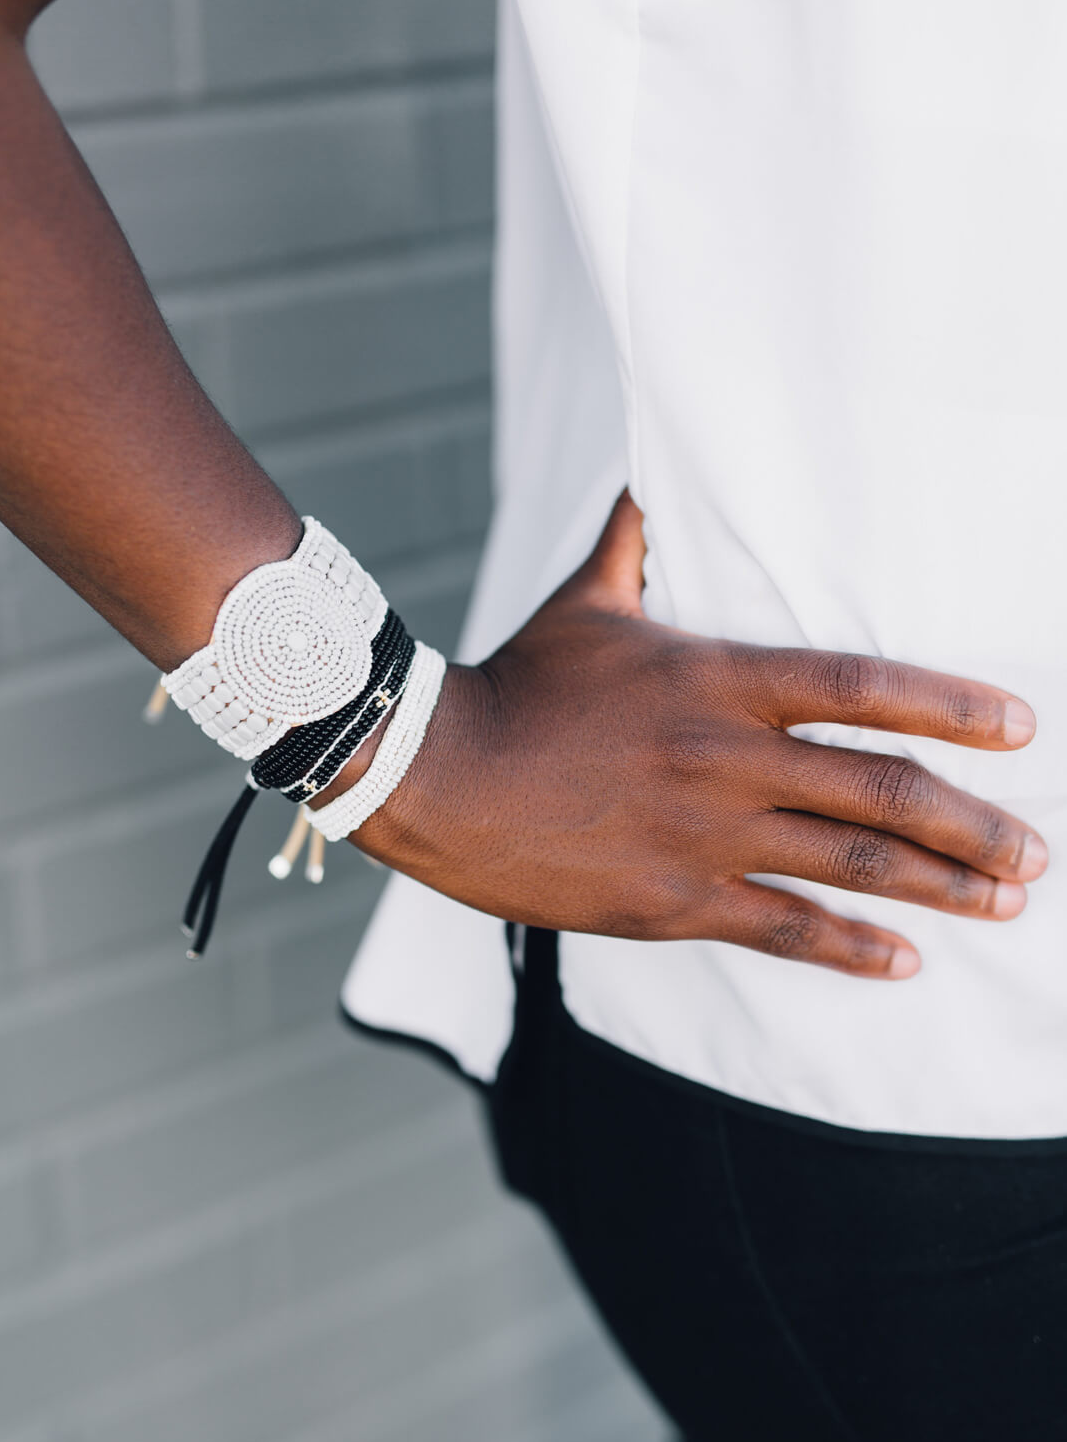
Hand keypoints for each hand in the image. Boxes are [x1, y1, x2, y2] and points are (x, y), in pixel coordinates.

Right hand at [348, 493, 1048, 978]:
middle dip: (973, 824)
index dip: (951, 704)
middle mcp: (725, 757)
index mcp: (716, 677)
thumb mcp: (584, 601)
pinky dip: (850, 948)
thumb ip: (635, 542)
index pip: (860, 685)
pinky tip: (904, 962)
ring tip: (1004, 904)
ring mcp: (701, 834)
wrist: (435, 772)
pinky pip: (779, 928)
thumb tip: (649, 479)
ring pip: (847, 865)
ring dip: (940, 887)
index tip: (1020, 728)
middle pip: (880, 790)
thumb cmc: (516, 680)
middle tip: (1036, 852)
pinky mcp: (669, 900)